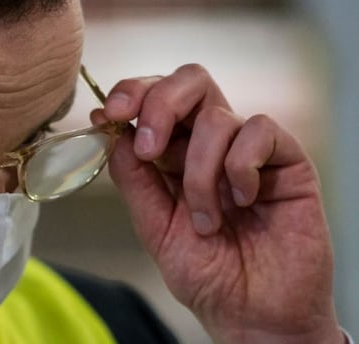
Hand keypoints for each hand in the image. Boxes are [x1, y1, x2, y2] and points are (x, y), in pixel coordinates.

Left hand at [97, 64, 342, 343]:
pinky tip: (243, 201)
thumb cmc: (207, 274)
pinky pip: (259, 130)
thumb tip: (111, 131)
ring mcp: (248, 149)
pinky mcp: (286, 160)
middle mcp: (210, 143)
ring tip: (207, 220)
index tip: (109, 116)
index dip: (131, 94)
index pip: (153, 98)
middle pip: (189, 81)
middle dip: (160, 104)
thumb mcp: (154, 227)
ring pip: (217, 116)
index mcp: (174, 153)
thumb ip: (134, 179)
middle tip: (148, 147)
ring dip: (200, 170)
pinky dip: (240, 165)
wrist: (253, 315)